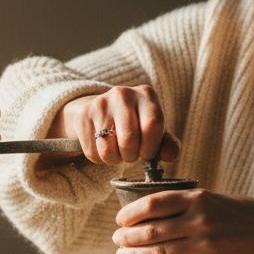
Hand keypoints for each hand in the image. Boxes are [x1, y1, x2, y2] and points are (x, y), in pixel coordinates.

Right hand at [56, 85, 180, 165]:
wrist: (103, 111)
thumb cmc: (136, 124)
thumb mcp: (156, 131)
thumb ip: (168, 144)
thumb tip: (169, 155)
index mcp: (146, 94)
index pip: (153, 125)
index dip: (150, 147)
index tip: (147, 152)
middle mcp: (123, 94)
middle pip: (129, 140)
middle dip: (132, 156)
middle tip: (132, 153)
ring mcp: (101, 104)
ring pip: (108, 150)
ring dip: (115, 159)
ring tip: (118, 150)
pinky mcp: (84, 116)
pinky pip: (92, 152)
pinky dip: (100, 158)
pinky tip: (104, 146)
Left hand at [112, 189, 253, 253]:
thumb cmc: (239, 214)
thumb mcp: (212, 198)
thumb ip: (184, 204)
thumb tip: (148, 213)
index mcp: (198, 198)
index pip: (153, 204)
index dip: (130, 214)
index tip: (120, 220)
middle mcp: (199, 220)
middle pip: (151, 230)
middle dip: (128, 237)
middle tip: (117, 241)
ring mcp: (204, 245)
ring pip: (158, 252)